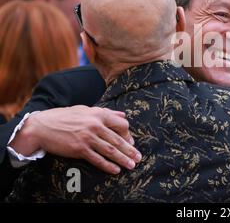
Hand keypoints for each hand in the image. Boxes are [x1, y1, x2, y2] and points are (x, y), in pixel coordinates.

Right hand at [9, 105, 141, 173]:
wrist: (41, 127)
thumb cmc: (64, 117)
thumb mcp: (85, 109)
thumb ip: (106, 112)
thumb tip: (123, 115)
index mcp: (98, 114)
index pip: (121, 124)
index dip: (128, 134)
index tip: (131, 142)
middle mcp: (95, 125)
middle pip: (118, 139)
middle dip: (130, 150)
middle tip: (138, 157)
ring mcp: (88, 138)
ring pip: (110, 150)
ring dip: (123, 159)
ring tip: (132, 165)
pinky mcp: (79, 149)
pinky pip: (97, 159)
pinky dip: (108, 165)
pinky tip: (116, 170)